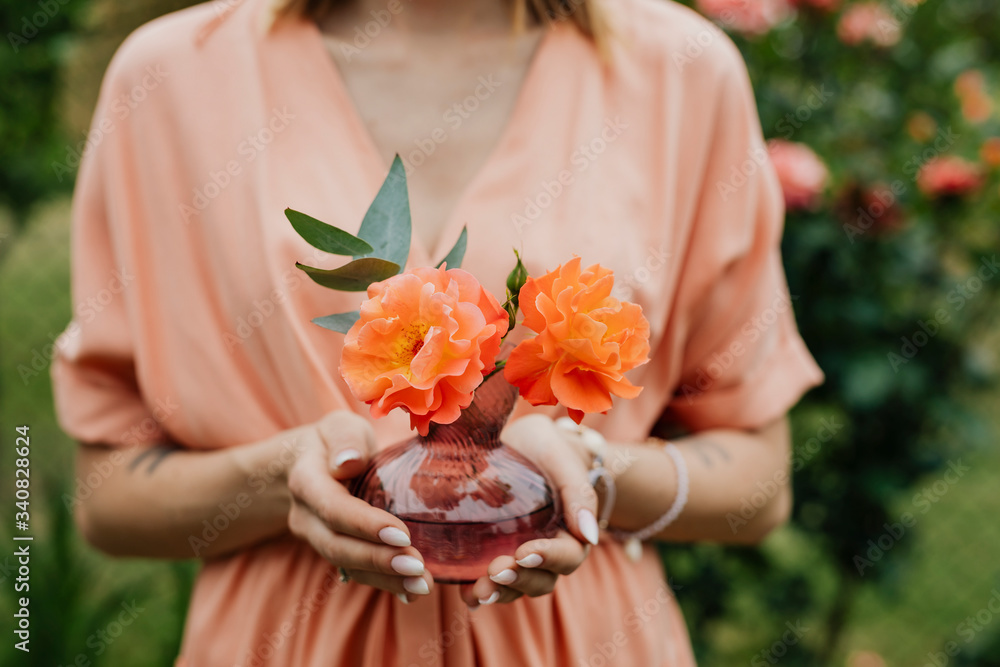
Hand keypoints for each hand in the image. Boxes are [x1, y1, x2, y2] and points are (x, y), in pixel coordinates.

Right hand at [285, 411, 433, 602]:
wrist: (311, 463)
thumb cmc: (335, 441)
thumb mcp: (339, 427)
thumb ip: (344, 439)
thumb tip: (350, 461)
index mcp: (306, 481)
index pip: (334, 509)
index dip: (365, 524)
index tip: (403, 534)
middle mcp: (305, 516)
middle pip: (338, 546)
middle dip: (378, 560)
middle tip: (418, 567)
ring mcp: (316, 539)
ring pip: (347, 565)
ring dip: (385, 579)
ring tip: (422, 585)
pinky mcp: (335, 551)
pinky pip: (356, 572)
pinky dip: (384, 584)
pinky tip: (412, 591)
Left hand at [460, 414, 598, 608]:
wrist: (522, 443)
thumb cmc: (548, 449)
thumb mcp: (563, 460)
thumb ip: (579, 493)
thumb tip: (590, 534)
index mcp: (571, 532)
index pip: (567, 555)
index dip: (547, 557)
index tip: (524, 552)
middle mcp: (547, 551)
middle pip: (541, 580)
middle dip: (519, 580)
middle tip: (496, 571)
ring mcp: (519, 556)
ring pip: (516, 586)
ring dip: (499, 591)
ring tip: (477, 592)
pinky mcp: (493, 553)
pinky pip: (489, 580)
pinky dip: (477, 591)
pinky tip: (464, 593)